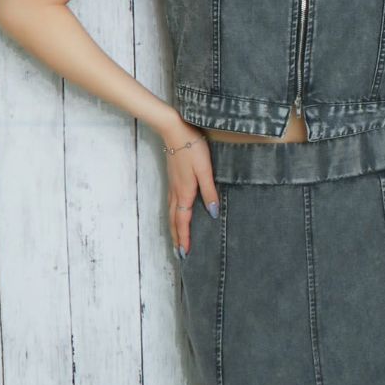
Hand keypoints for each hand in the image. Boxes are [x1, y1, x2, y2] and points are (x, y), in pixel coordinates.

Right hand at [160, 118, 219, 257]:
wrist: (173, 129)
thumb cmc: (192, 148)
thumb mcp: (205, 170)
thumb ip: (209, 191)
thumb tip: (213, 214)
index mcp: (185, 192)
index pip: (184, 220)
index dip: (184, 237)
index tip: (185, 253)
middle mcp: (176, 192)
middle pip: (175, 220)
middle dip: (177, 238)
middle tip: (179, 254)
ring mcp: (172, 185)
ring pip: (171, 213)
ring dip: (173, 228)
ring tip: (176, 240)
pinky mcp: (172, 179)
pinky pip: (171, 204)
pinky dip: (172, 216)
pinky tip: (175, 216)